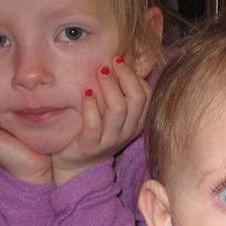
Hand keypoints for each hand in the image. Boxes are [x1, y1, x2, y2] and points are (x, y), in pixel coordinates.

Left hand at [52, 58, 151, 185]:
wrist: (77, 165)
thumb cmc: (96, 132)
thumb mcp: (114, 115)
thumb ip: (120, 94)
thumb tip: (123, 61)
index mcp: (136, 122)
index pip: (148, 95)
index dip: (136, 76)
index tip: (121, 60)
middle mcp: (127, 131)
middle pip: (137, 99)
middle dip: (126, 76)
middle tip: (112, 60)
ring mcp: (109, 139)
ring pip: (118, 110)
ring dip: (109, 86)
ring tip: (100, 70)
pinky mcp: (89, 145)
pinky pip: (93, 124)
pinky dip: (90, 106)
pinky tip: (86, 93)